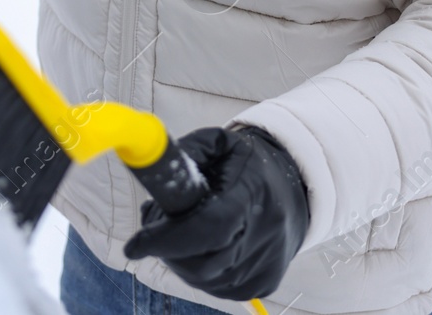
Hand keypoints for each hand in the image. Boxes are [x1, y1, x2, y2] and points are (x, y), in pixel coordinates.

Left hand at [123, 126, 308, 300]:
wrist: (296, 186)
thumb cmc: (246, 164)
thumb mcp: (218, 143)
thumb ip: (185, 153)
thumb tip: (150, 169)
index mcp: (252, 194)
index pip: (209, 228)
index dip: (167, 240)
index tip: (134, 245)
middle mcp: (264, 235)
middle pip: (201, 263)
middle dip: (166, 250)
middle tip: (155, 227)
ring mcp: (266, 265)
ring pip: (204, 280)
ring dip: (180, 260)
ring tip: (181, 230)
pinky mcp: (265, 283)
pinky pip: (217, 288)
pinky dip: (199, 271)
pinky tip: (201, 246)